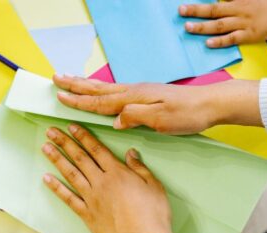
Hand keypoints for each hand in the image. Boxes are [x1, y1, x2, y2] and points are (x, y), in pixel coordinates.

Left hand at [41, 124, 171, 232]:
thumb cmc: (153, 216)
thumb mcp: (154, 186)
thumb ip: (140, 168)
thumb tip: (130, 153)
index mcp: (118, 173)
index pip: (97, 149)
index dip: (83, 136)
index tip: (72, 126)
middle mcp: (101, 183)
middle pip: (80, 158)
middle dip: (65, 142)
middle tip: (51, 131)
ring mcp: (92, 199)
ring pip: (71, 174)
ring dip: (57, 159)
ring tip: (45, 147)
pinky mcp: (87, 215)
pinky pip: (68, 199)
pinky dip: (56, 188)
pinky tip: (46, 179)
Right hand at [54, 74, 220, 133]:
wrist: (210, 104)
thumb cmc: (188, 114)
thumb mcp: (161, 119)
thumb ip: (135, 116)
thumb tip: (113, 120)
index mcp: (134, 98)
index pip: (100, 101)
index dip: (79, 101)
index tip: (60, 97)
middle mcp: (134, 92)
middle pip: (98, 89)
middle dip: (76, 86)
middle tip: (56, 79)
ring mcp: (140, 92)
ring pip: (106, 89)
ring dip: (86, 85)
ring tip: (71, 80)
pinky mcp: (147, 96)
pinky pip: (116, 92)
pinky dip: (102, 91)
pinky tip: (101, 92)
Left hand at [180, 0, 266, 47]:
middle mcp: (239, 9)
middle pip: (213, 10)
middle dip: (195, 10)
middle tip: (180, 10)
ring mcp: (243, 23)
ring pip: (218, 25)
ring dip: (202, 26)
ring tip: (187, 27)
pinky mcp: (249, 35)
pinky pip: (231, 39)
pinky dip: (219, 41)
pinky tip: (207, 43)